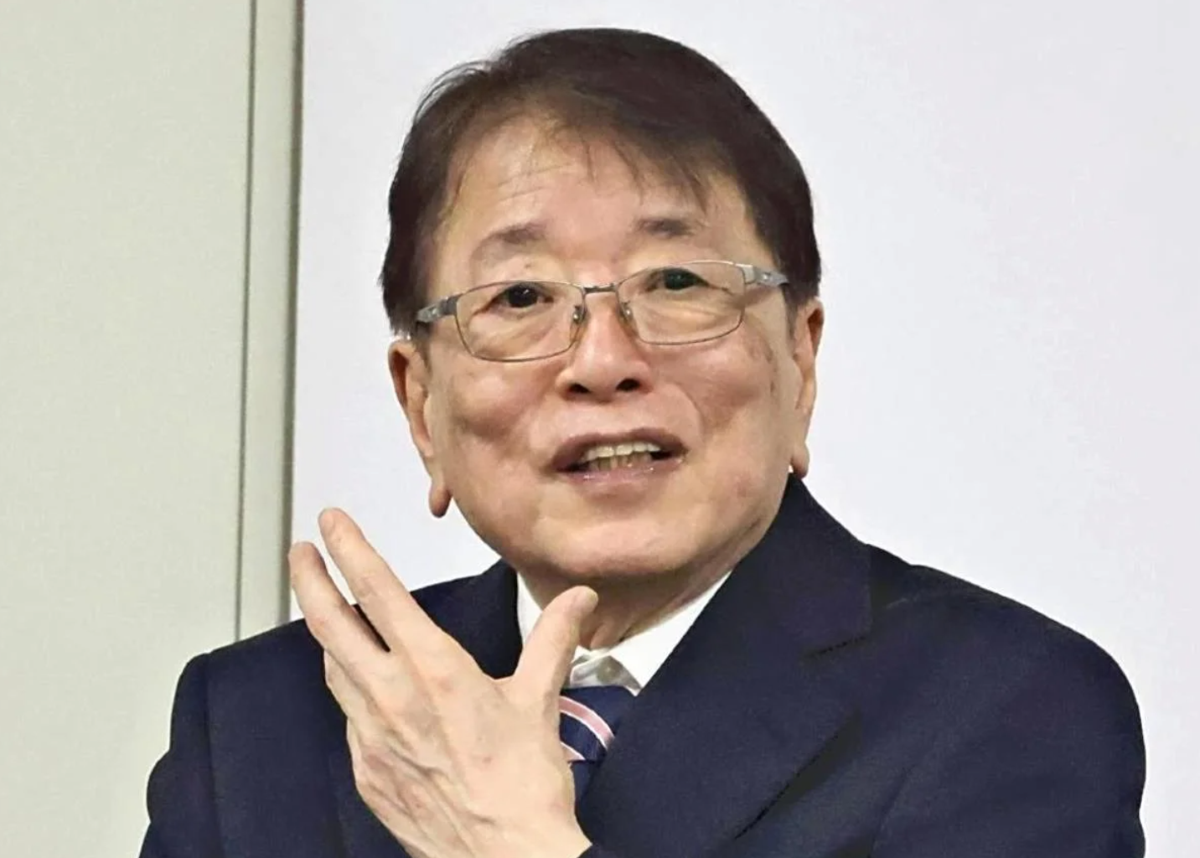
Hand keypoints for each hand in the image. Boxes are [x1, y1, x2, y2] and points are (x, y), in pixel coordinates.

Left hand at [289, 509, 596, 857]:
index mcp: (433, 669)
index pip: (378, 592)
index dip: (349, 550)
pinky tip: (369, 693)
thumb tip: (577, 602)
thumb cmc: (523, 786)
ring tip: (331, 616)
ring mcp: (372, 738)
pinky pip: (349, 720)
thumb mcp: (540, 698)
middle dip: (309, 581)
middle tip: (300, 554)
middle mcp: (392, 698)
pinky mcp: (368, 773)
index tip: (331, 524)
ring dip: (329, 637)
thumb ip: (552, 640)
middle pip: (330, 626)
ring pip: (334, 671)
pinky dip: (353, 694)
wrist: (506, 857)